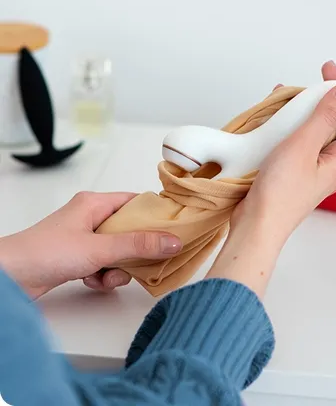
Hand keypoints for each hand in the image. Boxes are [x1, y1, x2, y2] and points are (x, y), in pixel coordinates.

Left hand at [0, 192, 181, 298]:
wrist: (9, 278)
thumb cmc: (44, 253)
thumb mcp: (100, 248)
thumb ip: (138, 245)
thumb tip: (172, 241)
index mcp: (96, 203)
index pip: (136, 202)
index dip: (155, 215)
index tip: (172, 230)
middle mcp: (92, 218)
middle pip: (130, 231)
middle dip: (135, 251)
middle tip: (141, 261)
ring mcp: (85, 238)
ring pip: (120, 251)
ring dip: (119, 268)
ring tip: (106, 275)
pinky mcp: (79, 257)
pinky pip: (106, 264)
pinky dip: (104, 275)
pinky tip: (93, 280)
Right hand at [208, 61, 335, 298]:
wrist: (258, 224)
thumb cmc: (280, 191)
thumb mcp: (304, 146)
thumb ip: (326, 117)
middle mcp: (332, 163)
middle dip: (333, 93)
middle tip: (325, 70)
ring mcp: (314, 168)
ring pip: (319, 129)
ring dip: (311, 106)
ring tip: (300, 88)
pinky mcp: (296, 171)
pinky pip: (302, 139)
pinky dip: (295, 122)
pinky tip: (280, 114)